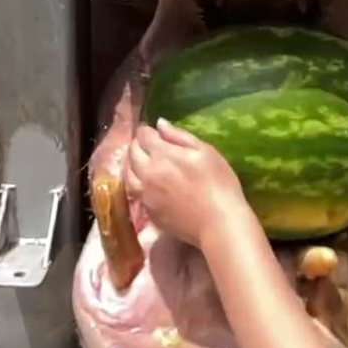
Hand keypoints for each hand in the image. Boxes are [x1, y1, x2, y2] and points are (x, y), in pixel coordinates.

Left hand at [125, 118, 250, 247]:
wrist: (219, 223)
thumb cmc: (219, 184)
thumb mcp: (206, 152)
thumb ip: (179, 136)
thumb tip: (159, 124)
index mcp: (162, 155)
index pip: (143, 136)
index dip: (147, 130)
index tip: (152, 131)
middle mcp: (147, 173)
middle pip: (132, 153)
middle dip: (138, 145)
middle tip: (148, 145)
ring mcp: (145, 195)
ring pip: (128, 174)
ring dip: (132, 165)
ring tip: (142, 163)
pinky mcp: (148, 212)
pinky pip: (135, 193)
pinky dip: (137, 183)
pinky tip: (148, 184)